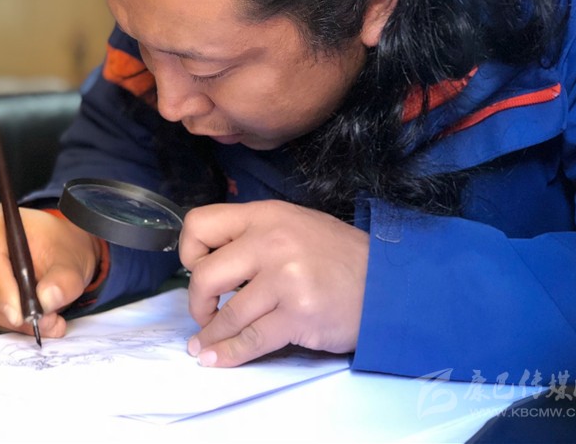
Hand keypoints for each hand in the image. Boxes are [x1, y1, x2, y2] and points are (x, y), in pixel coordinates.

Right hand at [0, 204, 100, 338]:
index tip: (20, 314)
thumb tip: (48, 299)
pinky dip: (7, 322)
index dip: (2, 289)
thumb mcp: (72, 262)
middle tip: (45, 322)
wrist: (60, 251)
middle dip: (13, 309)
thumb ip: (64, 280)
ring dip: (13, 320)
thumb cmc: (61, 248)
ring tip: (47, 321)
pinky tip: (30, 320)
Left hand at [179, 200, 368, 366]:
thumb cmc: (337, 256)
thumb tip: (210, 261)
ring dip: (210, 336)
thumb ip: (254, 236)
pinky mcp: (298, 314)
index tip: (199, 270)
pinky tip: (216, 359)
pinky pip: (251, 340)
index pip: (200, 224)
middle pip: (205, 274)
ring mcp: (285, 279)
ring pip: (227, 314)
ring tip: (203, 346)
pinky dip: (228, 354)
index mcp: (265, 215)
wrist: (386, 283)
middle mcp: (271, 242)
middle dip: (197, 302)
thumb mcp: (293, 225)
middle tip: (204, 313)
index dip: (190, 251)